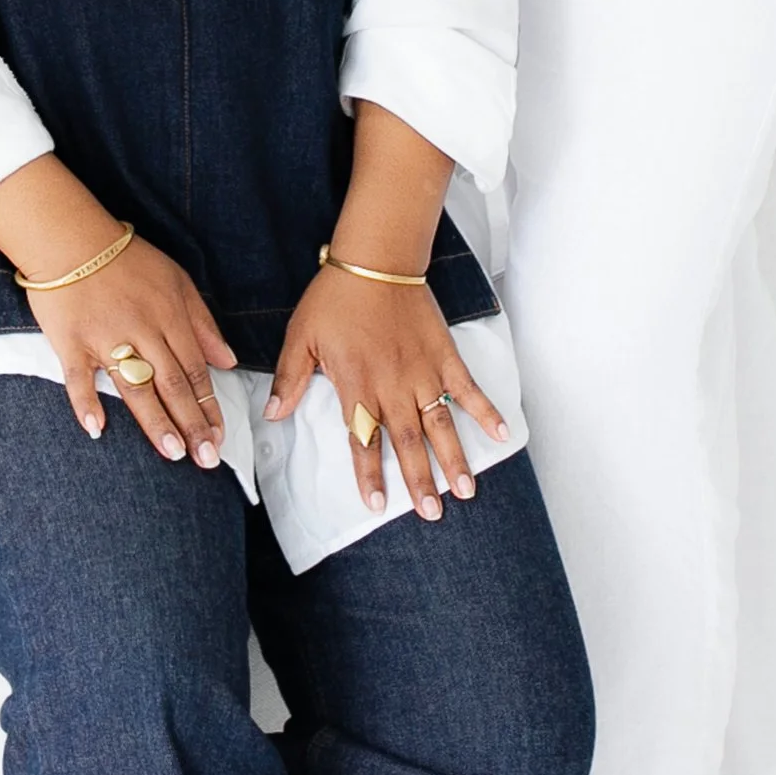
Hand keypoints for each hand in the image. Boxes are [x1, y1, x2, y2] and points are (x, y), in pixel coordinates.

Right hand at [23, 237, 236, 468]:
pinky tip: (97, 428)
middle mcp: (142, 330)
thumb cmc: (125, 259)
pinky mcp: (71, 341)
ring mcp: (105, 338)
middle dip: (192, 423)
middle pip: (172, 384)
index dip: (209, 406)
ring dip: (155, 422)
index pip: (195, 370)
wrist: (70, 237)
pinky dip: (85, 403)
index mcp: (169, 316)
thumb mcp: (176, 280)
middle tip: (205, 458)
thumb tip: (227, 361)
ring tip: (172, 452)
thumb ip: (202, 322)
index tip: (219, 436)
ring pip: (135, 387)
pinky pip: (78, 377)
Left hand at [268, 270, 506, 521]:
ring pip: (440, 425)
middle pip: (407, 443)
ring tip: (465, 491)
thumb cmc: (335, 297)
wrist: (375, 260)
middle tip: (431, 514)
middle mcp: (393, 386)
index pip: (364, 440)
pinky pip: (467, 389)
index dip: (369, 474)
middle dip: (419, 481)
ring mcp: (423, 372)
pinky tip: (501, 435)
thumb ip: (291, 379)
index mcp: (357, 386)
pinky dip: (485, 411)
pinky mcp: (444, 355)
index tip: (375, 505)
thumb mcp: (300, 338)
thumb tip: (274, 414)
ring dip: (453, 459)